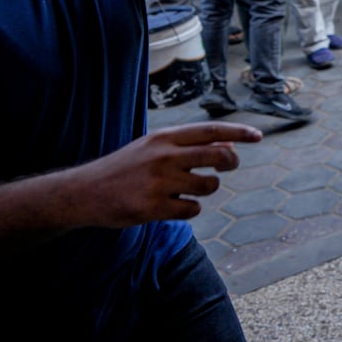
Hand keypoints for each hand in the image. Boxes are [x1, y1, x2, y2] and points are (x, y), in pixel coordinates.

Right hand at [61, 123, 262, 226]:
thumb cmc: (126, 169)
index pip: (211, 131)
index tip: (258, 136)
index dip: (238, 133)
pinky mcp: (153, 208)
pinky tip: (171, 206)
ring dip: (205, 190)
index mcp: (164, 138)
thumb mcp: (153, 148)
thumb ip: (189, 146)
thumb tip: (230, 147)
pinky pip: (192, 210)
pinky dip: (189, 210)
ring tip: (184, 189)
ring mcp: (159, 182)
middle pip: (218, 157)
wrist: (84, 193)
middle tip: (226, 168)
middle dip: (231, 163)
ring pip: (209, 186)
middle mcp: (164, 156)